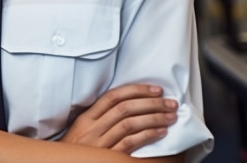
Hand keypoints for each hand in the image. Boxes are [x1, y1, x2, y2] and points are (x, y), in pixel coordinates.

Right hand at [61, 84, 177, 152]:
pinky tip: (161, 132)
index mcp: (86, 118)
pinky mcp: (108, 156)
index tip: (156, 90)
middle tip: (170, 103)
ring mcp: (100, 143)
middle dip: (151, 103)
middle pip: (125, 108)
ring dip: (154, 118)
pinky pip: (130, 143)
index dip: (136, 90)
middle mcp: (92, 128)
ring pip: (130, 124)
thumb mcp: (82, 129)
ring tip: (170, 117)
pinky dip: (148, 135)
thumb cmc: (76, 150)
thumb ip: (99, 117)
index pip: (113, 96)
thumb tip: (126, 104)